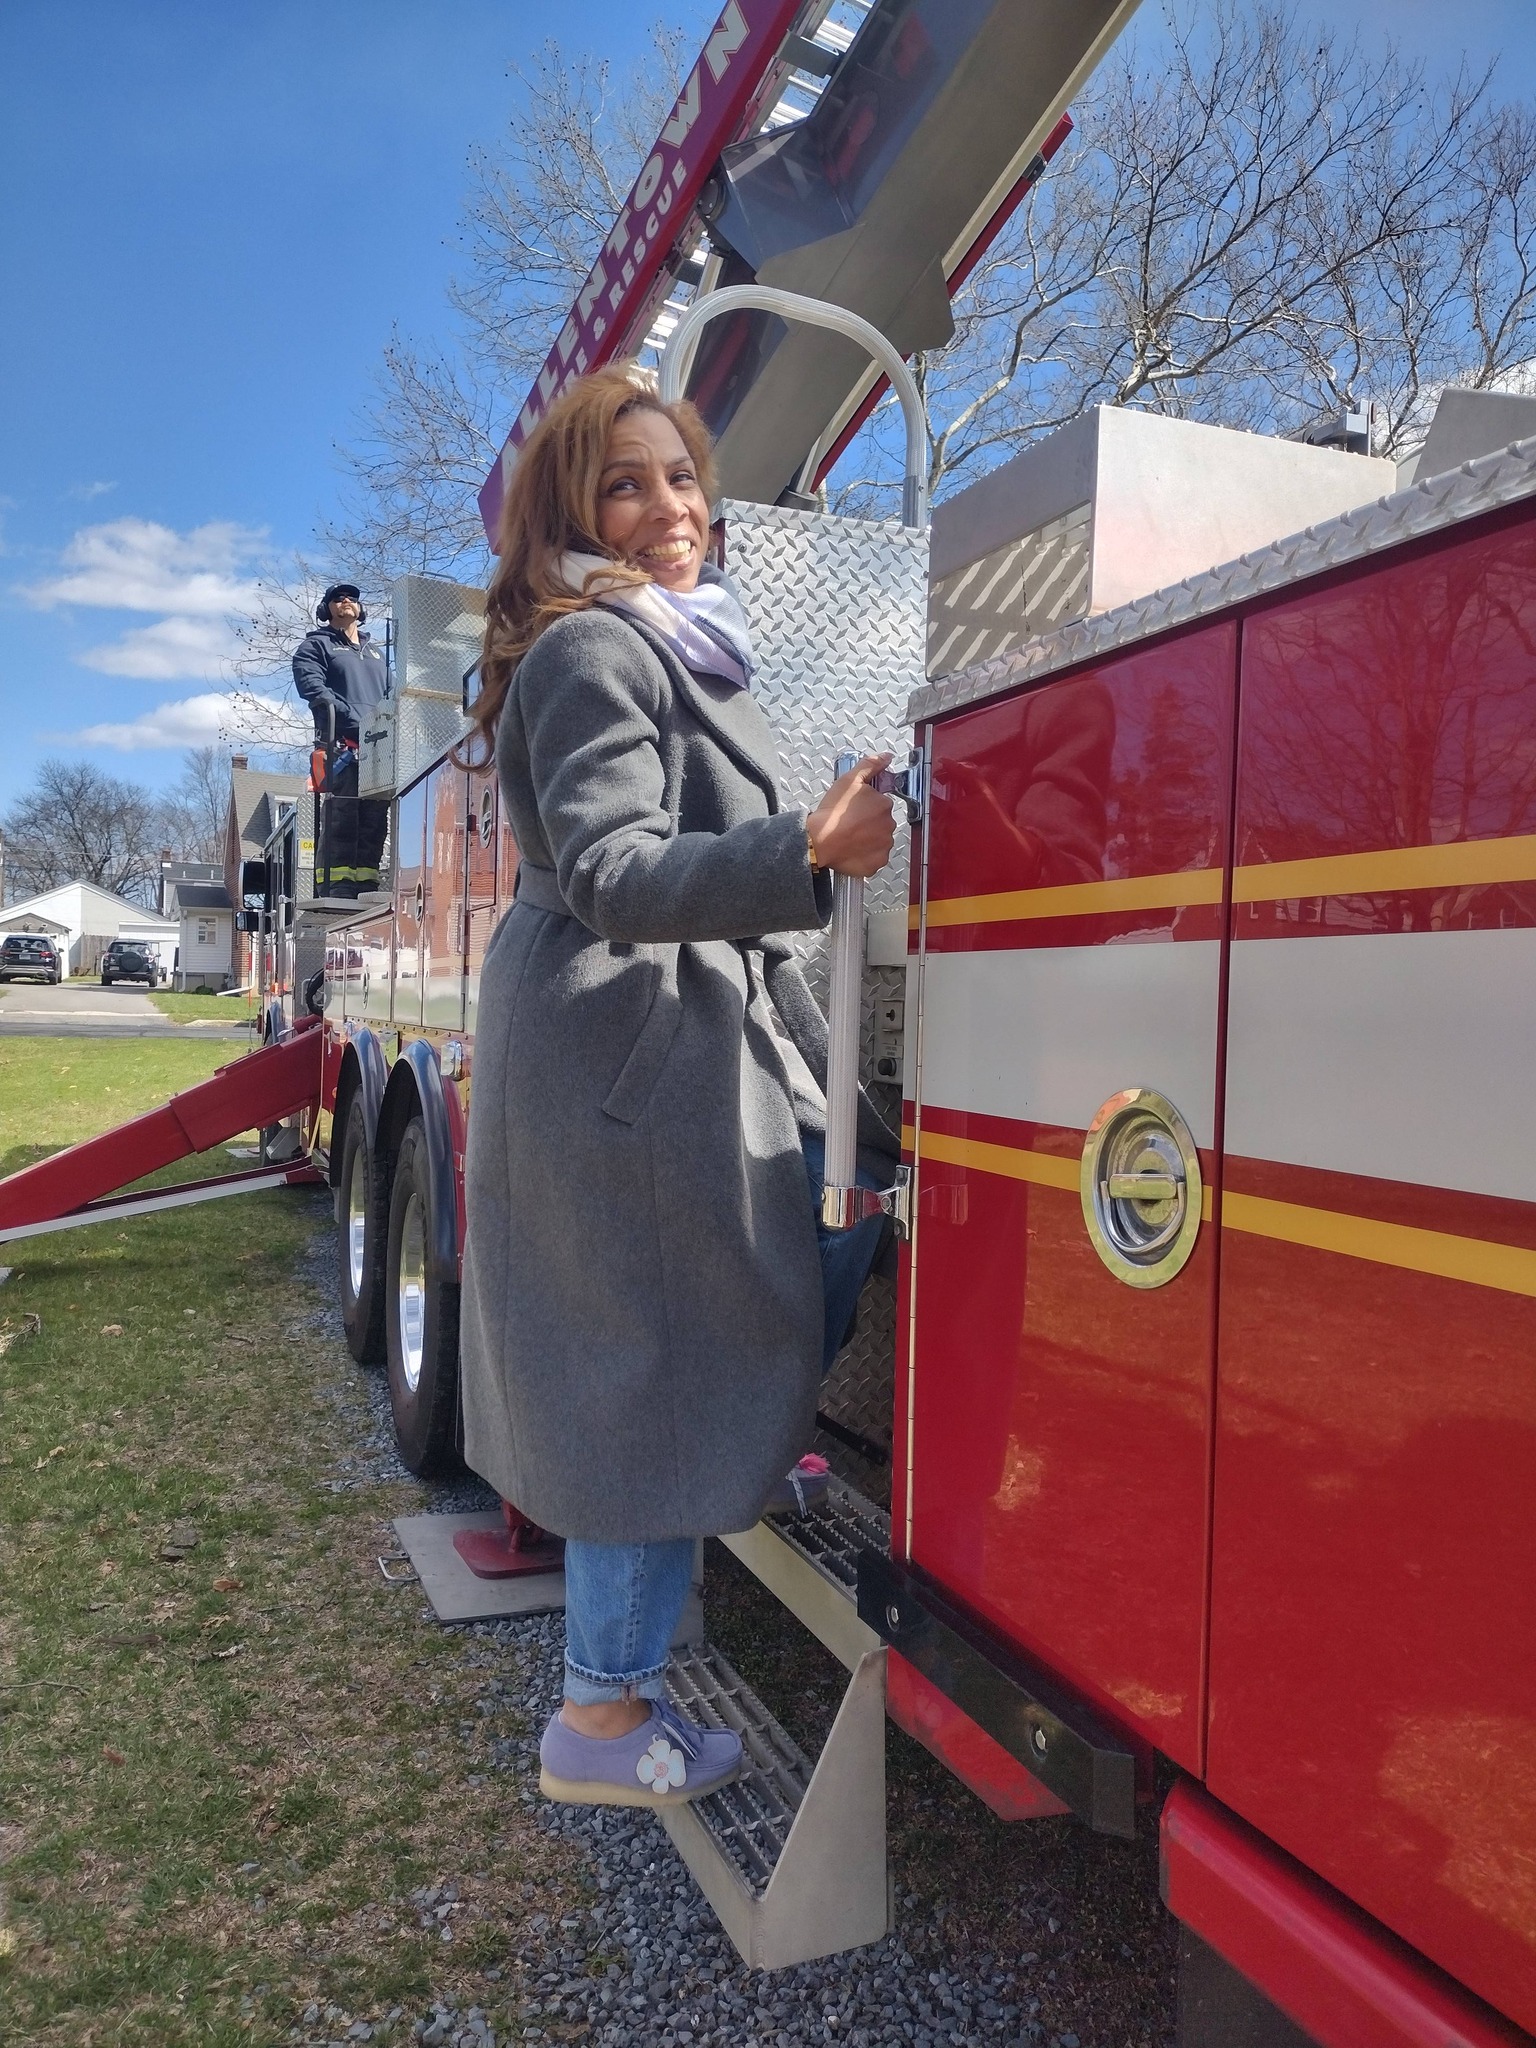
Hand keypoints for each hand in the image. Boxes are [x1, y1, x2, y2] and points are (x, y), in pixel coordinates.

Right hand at [807, 753, 896, 877]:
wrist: (819, 841)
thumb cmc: (832, 812)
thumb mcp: (849, 780)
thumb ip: (870, 765)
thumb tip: (886, 757)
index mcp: (884, 805)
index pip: (880, 804)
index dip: (866, 806)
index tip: (853, 810)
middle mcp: (889, 825)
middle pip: (881, 822)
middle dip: (869, 822)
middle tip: (849, 823)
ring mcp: (884, 846)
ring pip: (879, 840)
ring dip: (868, 839)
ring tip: (849, 837)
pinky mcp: (877, 863)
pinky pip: (875, 858)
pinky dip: (866, 856)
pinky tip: (852, 850)